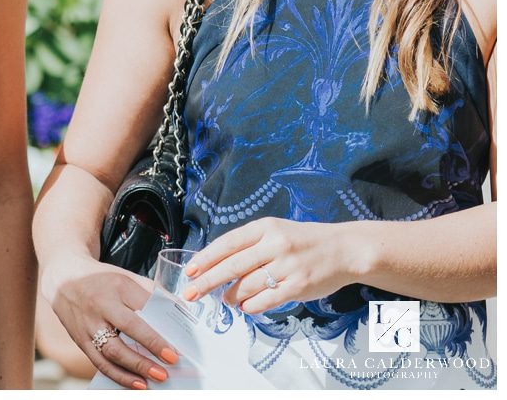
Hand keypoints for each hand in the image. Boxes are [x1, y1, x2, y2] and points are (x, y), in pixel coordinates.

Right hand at [45, 256, 178, 388]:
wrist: (61, 277)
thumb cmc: (101, 279)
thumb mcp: (125, 277)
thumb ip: (150, 293)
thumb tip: (179, 313)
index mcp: (117, 285)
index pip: (143, 306)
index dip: (160, 328)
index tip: (176, 347)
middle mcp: (100, 303)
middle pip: (127, 327)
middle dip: (150, 347)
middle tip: (171, 363)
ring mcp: (87, 323)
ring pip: (111, 350)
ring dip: (136, 367)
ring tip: (157, 377)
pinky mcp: (79, 339)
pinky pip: (99, 361)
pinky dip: (119, 375)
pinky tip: (136, 384)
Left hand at [181, 217, 358, 314]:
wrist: (344, 249)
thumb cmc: (303, 241)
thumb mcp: (274, 231)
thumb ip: (249, 245)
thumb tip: (216, 265)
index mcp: (265, 227)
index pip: (227, 243)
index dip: (206, 258)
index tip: (189, 271)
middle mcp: (275, 245)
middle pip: (232, 266)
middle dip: (208, 281)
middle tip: (190, 293)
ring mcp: (287, 266)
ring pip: (248, 285)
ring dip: (231, 296)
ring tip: (226, 300)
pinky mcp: (299, 286)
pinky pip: (267, 300)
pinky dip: (251, 305)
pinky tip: (246, 306)